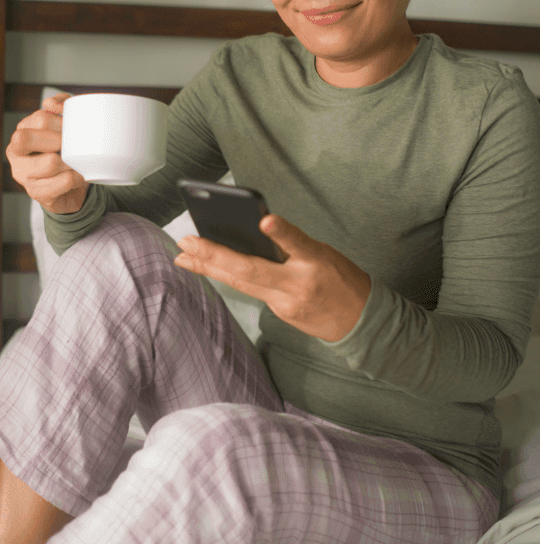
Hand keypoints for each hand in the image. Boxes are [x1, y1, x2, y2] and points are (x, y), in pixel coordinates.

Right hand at [5, 92, 89, 213]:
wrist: (71, 186)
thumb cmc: (65, 153)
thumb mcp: (65, 127)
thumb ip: (60, 106)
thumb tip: (51, 103)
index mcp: (21, 132)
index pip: (39, 119)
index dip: (61, 121)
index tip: (74, 128)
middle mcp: (15, 154)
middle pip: (27, 138)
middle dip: (58, 140)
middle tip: (73, 145)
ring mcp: (23, 175)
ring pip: (49, 162)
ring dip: (71, 162)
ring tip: (79, 163)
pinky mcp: (36, 194)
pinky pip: (62, 182)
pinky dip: (77, 178)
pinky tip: (80, 175)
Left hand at [173, 214, 370, 341]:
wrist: (361, 322)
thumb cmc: (342, 279)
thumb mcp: (325, 253)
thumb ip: (292, 244)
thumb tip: (256, 230)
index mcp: (317, 261)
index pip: (299, 243)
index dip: (282, 232)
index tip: (265, 220)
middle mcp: (299, 285)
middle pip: (252, 270)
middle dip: (215, 255)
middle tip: (188, 241)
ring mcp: (287, 303)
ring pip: (241, 284)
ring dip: (209, 267)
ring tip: (183, 255)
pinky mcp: (280, 314)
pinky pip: (249, 291)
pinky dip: (225, 277)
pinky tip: (205, 267)